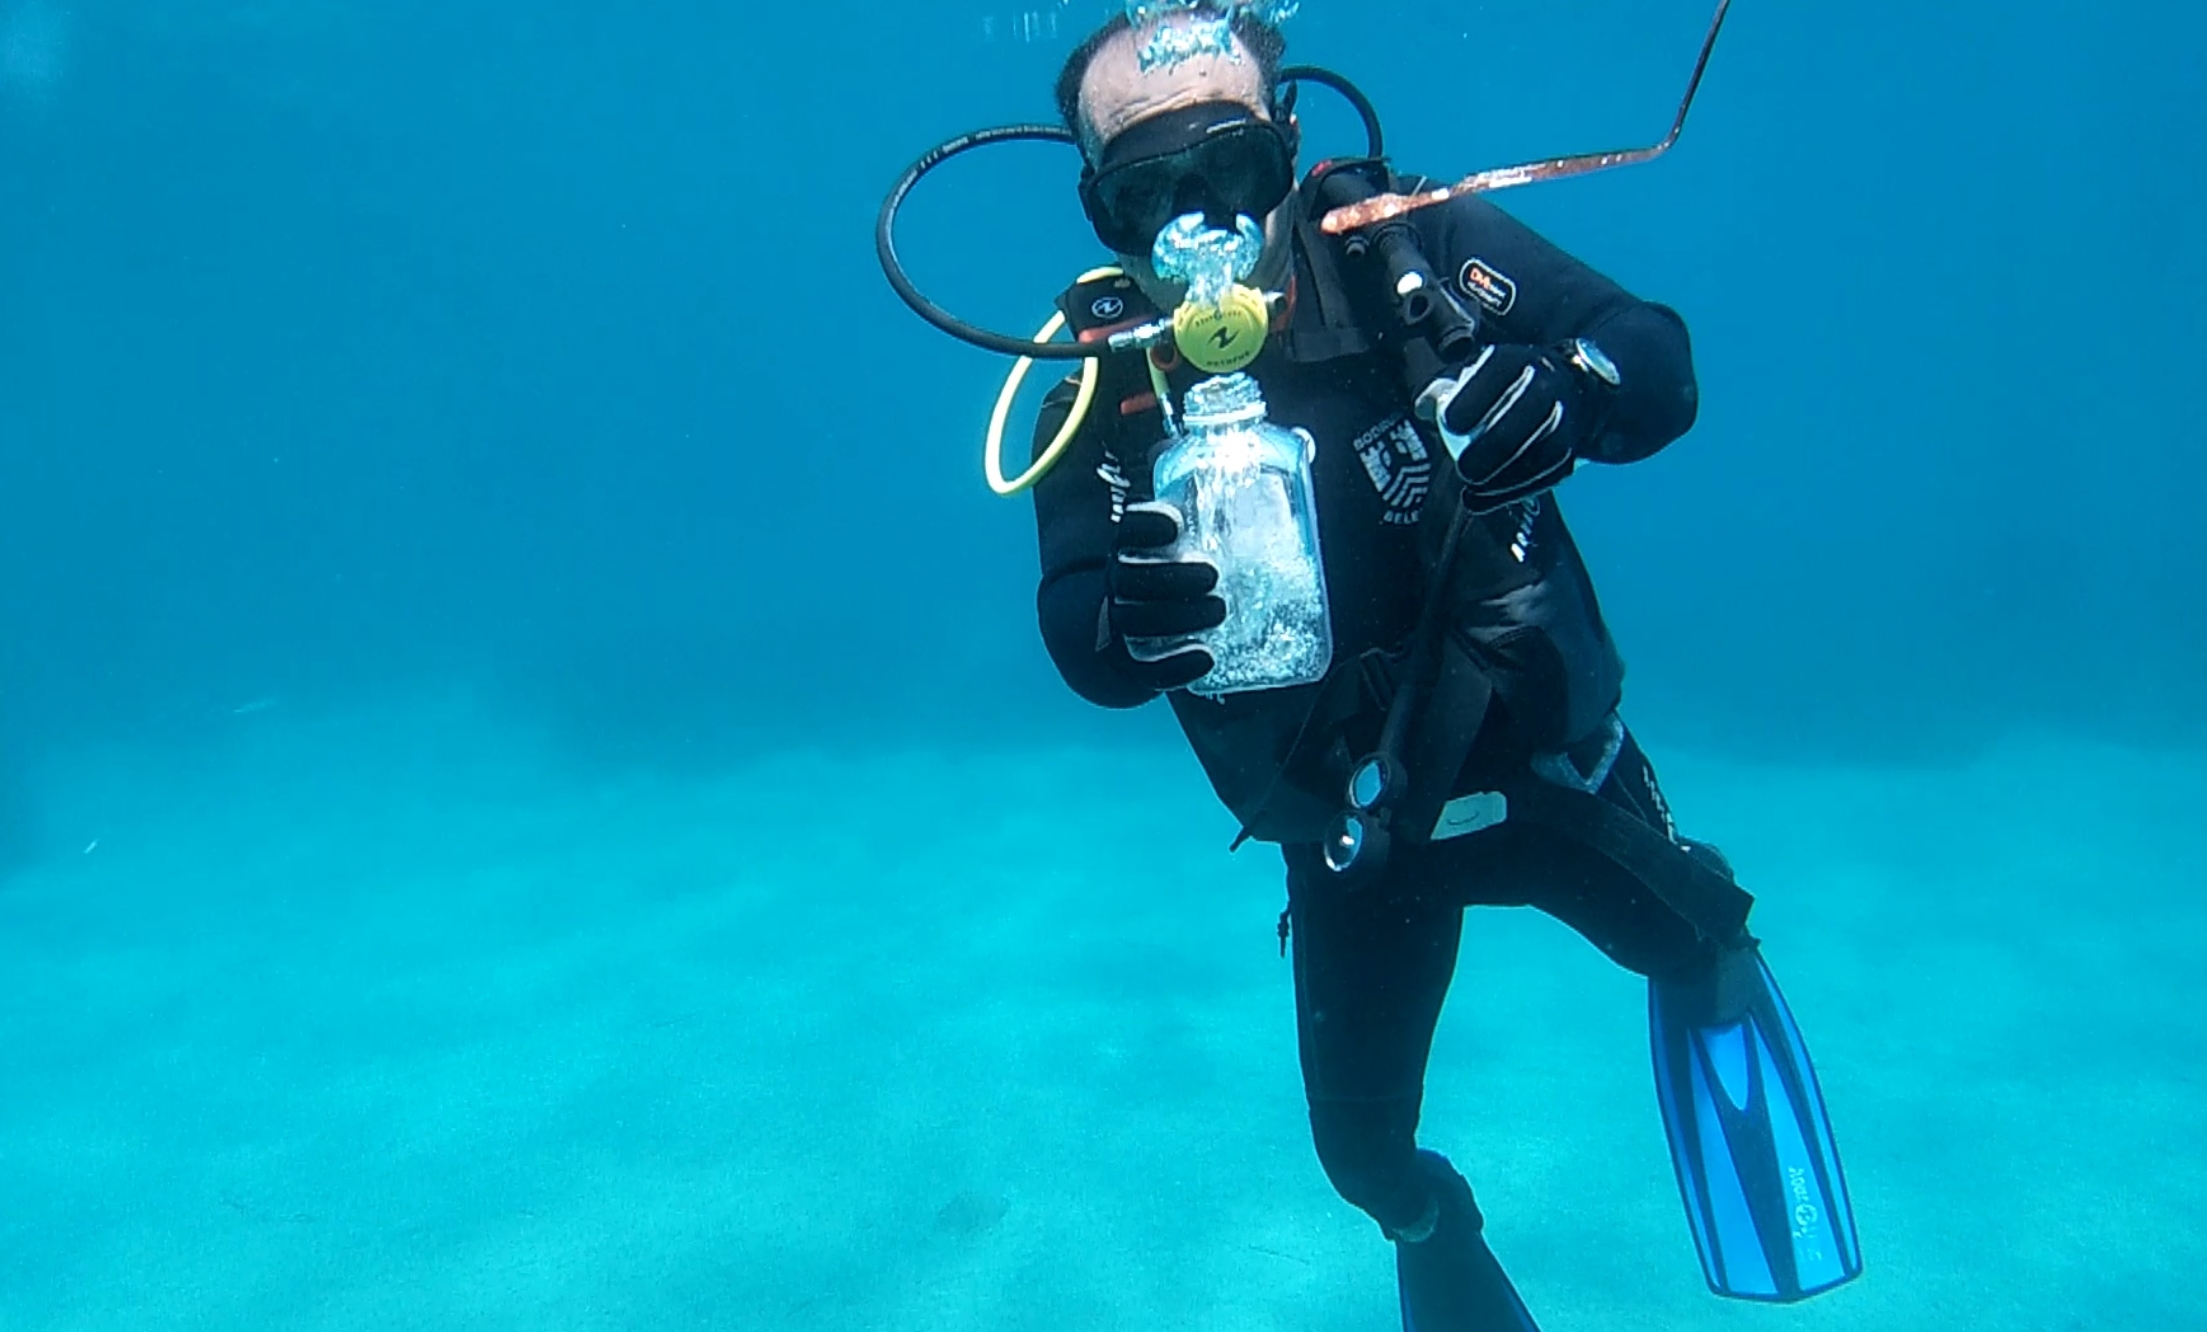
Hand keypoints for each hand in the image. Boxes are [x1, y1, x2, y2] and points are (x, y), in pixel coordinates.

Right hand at [1108, 502, 1224, 692]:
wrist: (1140, 627)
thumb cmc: (1177, 569)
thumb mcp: (1187, 534)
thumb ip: (1202, 502)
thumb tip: (1237, 463)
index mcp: (1130, 548)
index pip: (1127, 530)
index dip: (1146, 525)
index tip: (1174, 524)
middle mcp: (1119, 585)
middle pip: (1129, 580)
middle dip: (1171, 577)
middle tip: (1213, 575)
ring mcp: (1124, 625)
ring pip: (1137, 622)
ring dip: (1179, 617)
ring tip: (1219, 609)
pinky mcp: (1136, 663)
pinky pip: (1147, 669)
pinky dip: (1176, 666)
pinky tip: (1206, 657)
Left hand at [1416, 343, 1605, 512]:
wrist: (1560, 391)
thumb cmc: (1499, 388)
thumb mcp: (1471, 378)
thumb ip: (1443, 390)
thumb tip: (1423, 408)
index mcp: (1517, 360)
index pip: (1498, 372)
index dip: (1473, 397)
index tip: (1448, 422)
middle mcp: (1547, 383)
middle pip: (1526, 414)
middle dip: (1494, 445)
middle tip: (1464, 468)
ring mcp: (1564, 416)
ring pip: (1543, 448)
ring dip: (1506, 474)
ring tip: (1472, 489)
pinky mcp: (1569, 449)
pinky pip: (1548, 472)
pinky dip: (1515, 490)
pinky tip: (1484, 500)